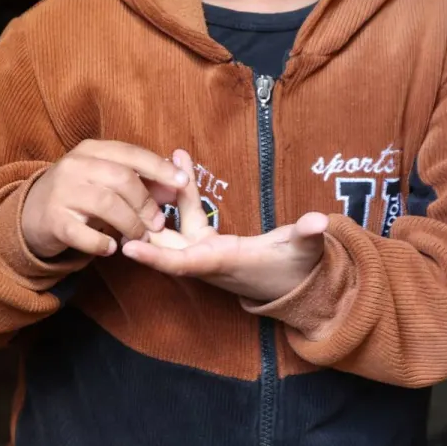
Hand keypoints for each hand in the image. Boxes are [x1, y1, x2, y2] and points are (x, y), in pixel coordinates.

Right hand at [21, 140, 186, 259]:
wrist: (31, 214)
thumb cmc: (81, 194)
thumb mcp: (106, 180)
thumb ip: (142, 180)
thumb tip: (180, 185)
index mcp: (92, 150)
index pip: (132, 154)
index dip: (160, 168)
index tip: (183, 183)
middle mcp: (75, 166)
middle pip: (122, 179)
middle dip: (146, 203)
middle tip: (158, 224)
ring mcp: (61, 192)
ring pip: (106, 204)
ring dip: (130, 224)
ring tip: (139, 237)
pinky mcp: (52, 220)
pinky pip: (83, 234)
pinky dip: (102, 243)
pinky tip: (111, 249)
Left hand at [121, 152, 327, 301]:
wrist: (298, 287)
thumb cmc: (299, 271)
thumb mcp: (306, 251)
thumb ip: (309, 235)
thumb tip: (319, 221)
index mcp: (225, 263)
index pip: (183, 263)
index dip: (155, 257)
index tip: (128, 248)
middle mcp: (207, 259)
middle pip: (165, 242)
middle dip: (145, 217)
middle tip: (127, 187)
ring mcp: (205, 251)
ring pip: (174, 224)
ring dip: (165, 196)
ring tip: (164, 158)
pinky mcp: (209, 243)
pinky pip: (187, 217)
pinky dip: (181, 195)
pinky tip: (181, 165)